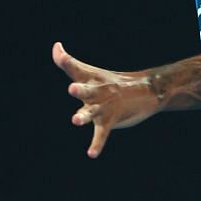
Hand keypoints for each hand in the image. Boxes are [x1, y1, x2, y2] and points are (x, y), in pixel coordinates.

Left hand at [54, 42, 158, 157]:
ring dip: (83, 116)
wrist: (145, 92)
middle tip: (73, 88)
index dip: (64, 59)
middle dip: (80, 89)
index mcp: (89, 79)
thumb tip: (56, 46)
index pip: (73, 67)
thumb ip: (68, 62)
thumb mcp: (88, 71)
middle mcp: (95, 92)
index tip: (58, 49)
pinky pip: (102, 134)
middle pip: (86, 89)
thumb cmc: (110, 82)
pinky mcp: (110, 121)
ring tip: (75, 120)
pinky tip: (91, 154)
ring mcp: (103, 107)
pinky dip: (97, 144)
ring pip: (91, 112)